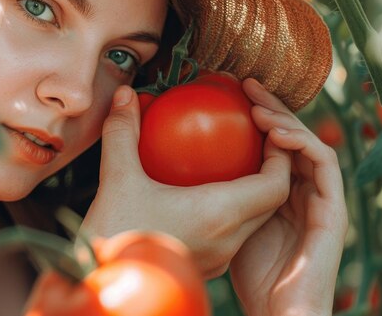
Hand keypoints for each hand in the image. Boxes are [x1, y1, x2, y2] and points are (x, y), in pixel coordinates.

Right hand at [82, 85, 290, 278]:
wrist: (101, 285)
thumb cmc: (111, 236)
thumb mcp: (116, 178)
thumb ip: (123, 132)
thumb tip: (125, 95)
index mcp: (218, 214)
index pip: (275, 185)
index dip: (281, 157)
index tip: (269, 133)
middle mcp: (227, 240)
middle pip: (271, 203)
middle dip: (272, 171)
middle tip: (257, 142)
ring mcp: (219, 258)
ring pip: (255, 222)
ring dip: (254, 193)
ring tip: (237, 163)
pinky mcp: (206, 268)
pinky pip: (235, 235)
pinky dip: (234, 211)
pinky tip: (206, 193)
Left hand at [229, 79, 348, 315]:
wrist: (276, 311)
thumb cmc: (245, 272)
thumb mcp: (224, 221)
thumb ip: (216, 189)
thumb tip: (180, 163)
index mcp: (279, 192)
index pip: (272, 144)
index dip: (258, 116)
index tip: (233, 93)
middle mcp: (302, 191)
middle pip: (292, 138)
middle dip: (272, 108)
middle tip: (247, 85)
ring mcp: (320, 200)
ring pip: (308, 145)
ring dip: (286, 121)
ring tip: (258, 107)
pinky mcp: (333, 211)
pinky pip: (323, 165)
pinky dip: (303, 144)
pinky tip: (277, 134)